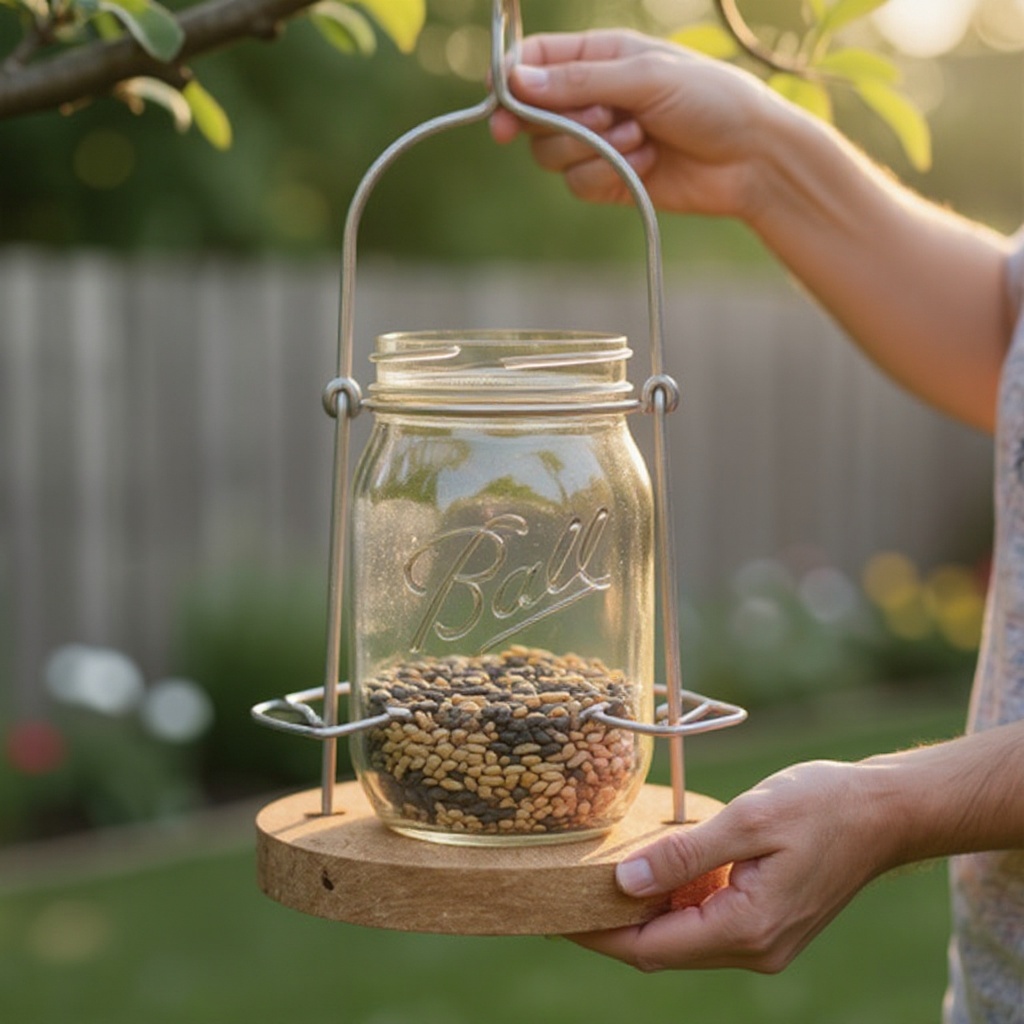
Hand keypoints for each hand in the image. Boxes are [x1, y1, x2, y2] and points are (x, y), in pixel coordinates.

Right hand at [490, 29, 782, 220]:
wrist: (752, 158)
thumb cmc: (712, 100)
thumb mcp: (645, 78)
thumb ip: (579, 81)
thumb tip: (515, 81)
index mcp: (599, 57)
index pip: (533, 62)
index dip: (510, 83)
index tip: (502, 110)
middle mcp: (591, 98)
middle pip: (533, 115)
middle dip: (564, 122)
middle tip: (605, 117)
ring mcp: (598, 142)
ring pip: (552, 154)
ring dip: (594, 149)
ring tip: (641, 138)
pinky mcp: (609, 180)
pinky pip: (579, 184)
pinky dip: (610, 175)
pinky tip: (649, 163)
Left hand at [569, 759, 893, 972]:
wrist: (883, 812)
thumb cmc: (821, 806)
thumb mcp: (748, 820)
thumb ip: (685, 855)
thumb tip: (625, 882)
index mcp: (746, 929)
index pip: (649, 948)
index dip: (597, 933)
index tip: (552, 912)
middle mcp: (753, 949)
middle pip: (660, 949)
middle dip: (610, 924)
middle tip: (562, 890)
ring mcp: (762, 941)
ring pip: (681, 937)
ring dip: (641, 911)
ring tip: (594, 876)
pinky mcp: (766, 924)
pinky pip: (704, 922)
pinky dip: (673, 901)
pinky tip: (652, 870)